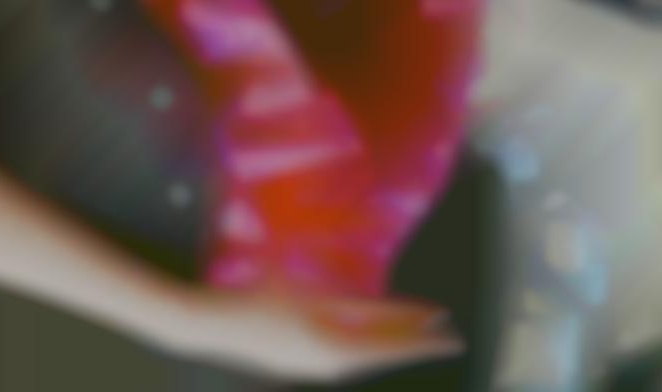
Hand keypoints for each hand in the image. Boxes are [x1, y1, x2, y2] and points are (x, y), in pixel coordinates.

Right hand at [160, 285, 462, 383]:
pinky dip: (366, 349)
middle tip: (447, 337)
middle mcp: (331, 365)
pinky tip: (366, 340)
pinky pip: (346, 360)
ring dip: (390, 346)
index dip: (421, 332)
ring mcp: (314, 369)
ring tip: (414, 336)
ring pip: (365, 359)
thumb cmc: (258, 301)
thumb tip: (387, 305)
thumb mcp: (309, 293)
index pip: (391, 341)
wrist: (213, 325)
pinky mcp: (300, 365)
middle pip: (382, 353)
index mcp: (336, 348)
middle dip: (414, 341)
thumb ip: (349, 300)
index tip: (448, 325)